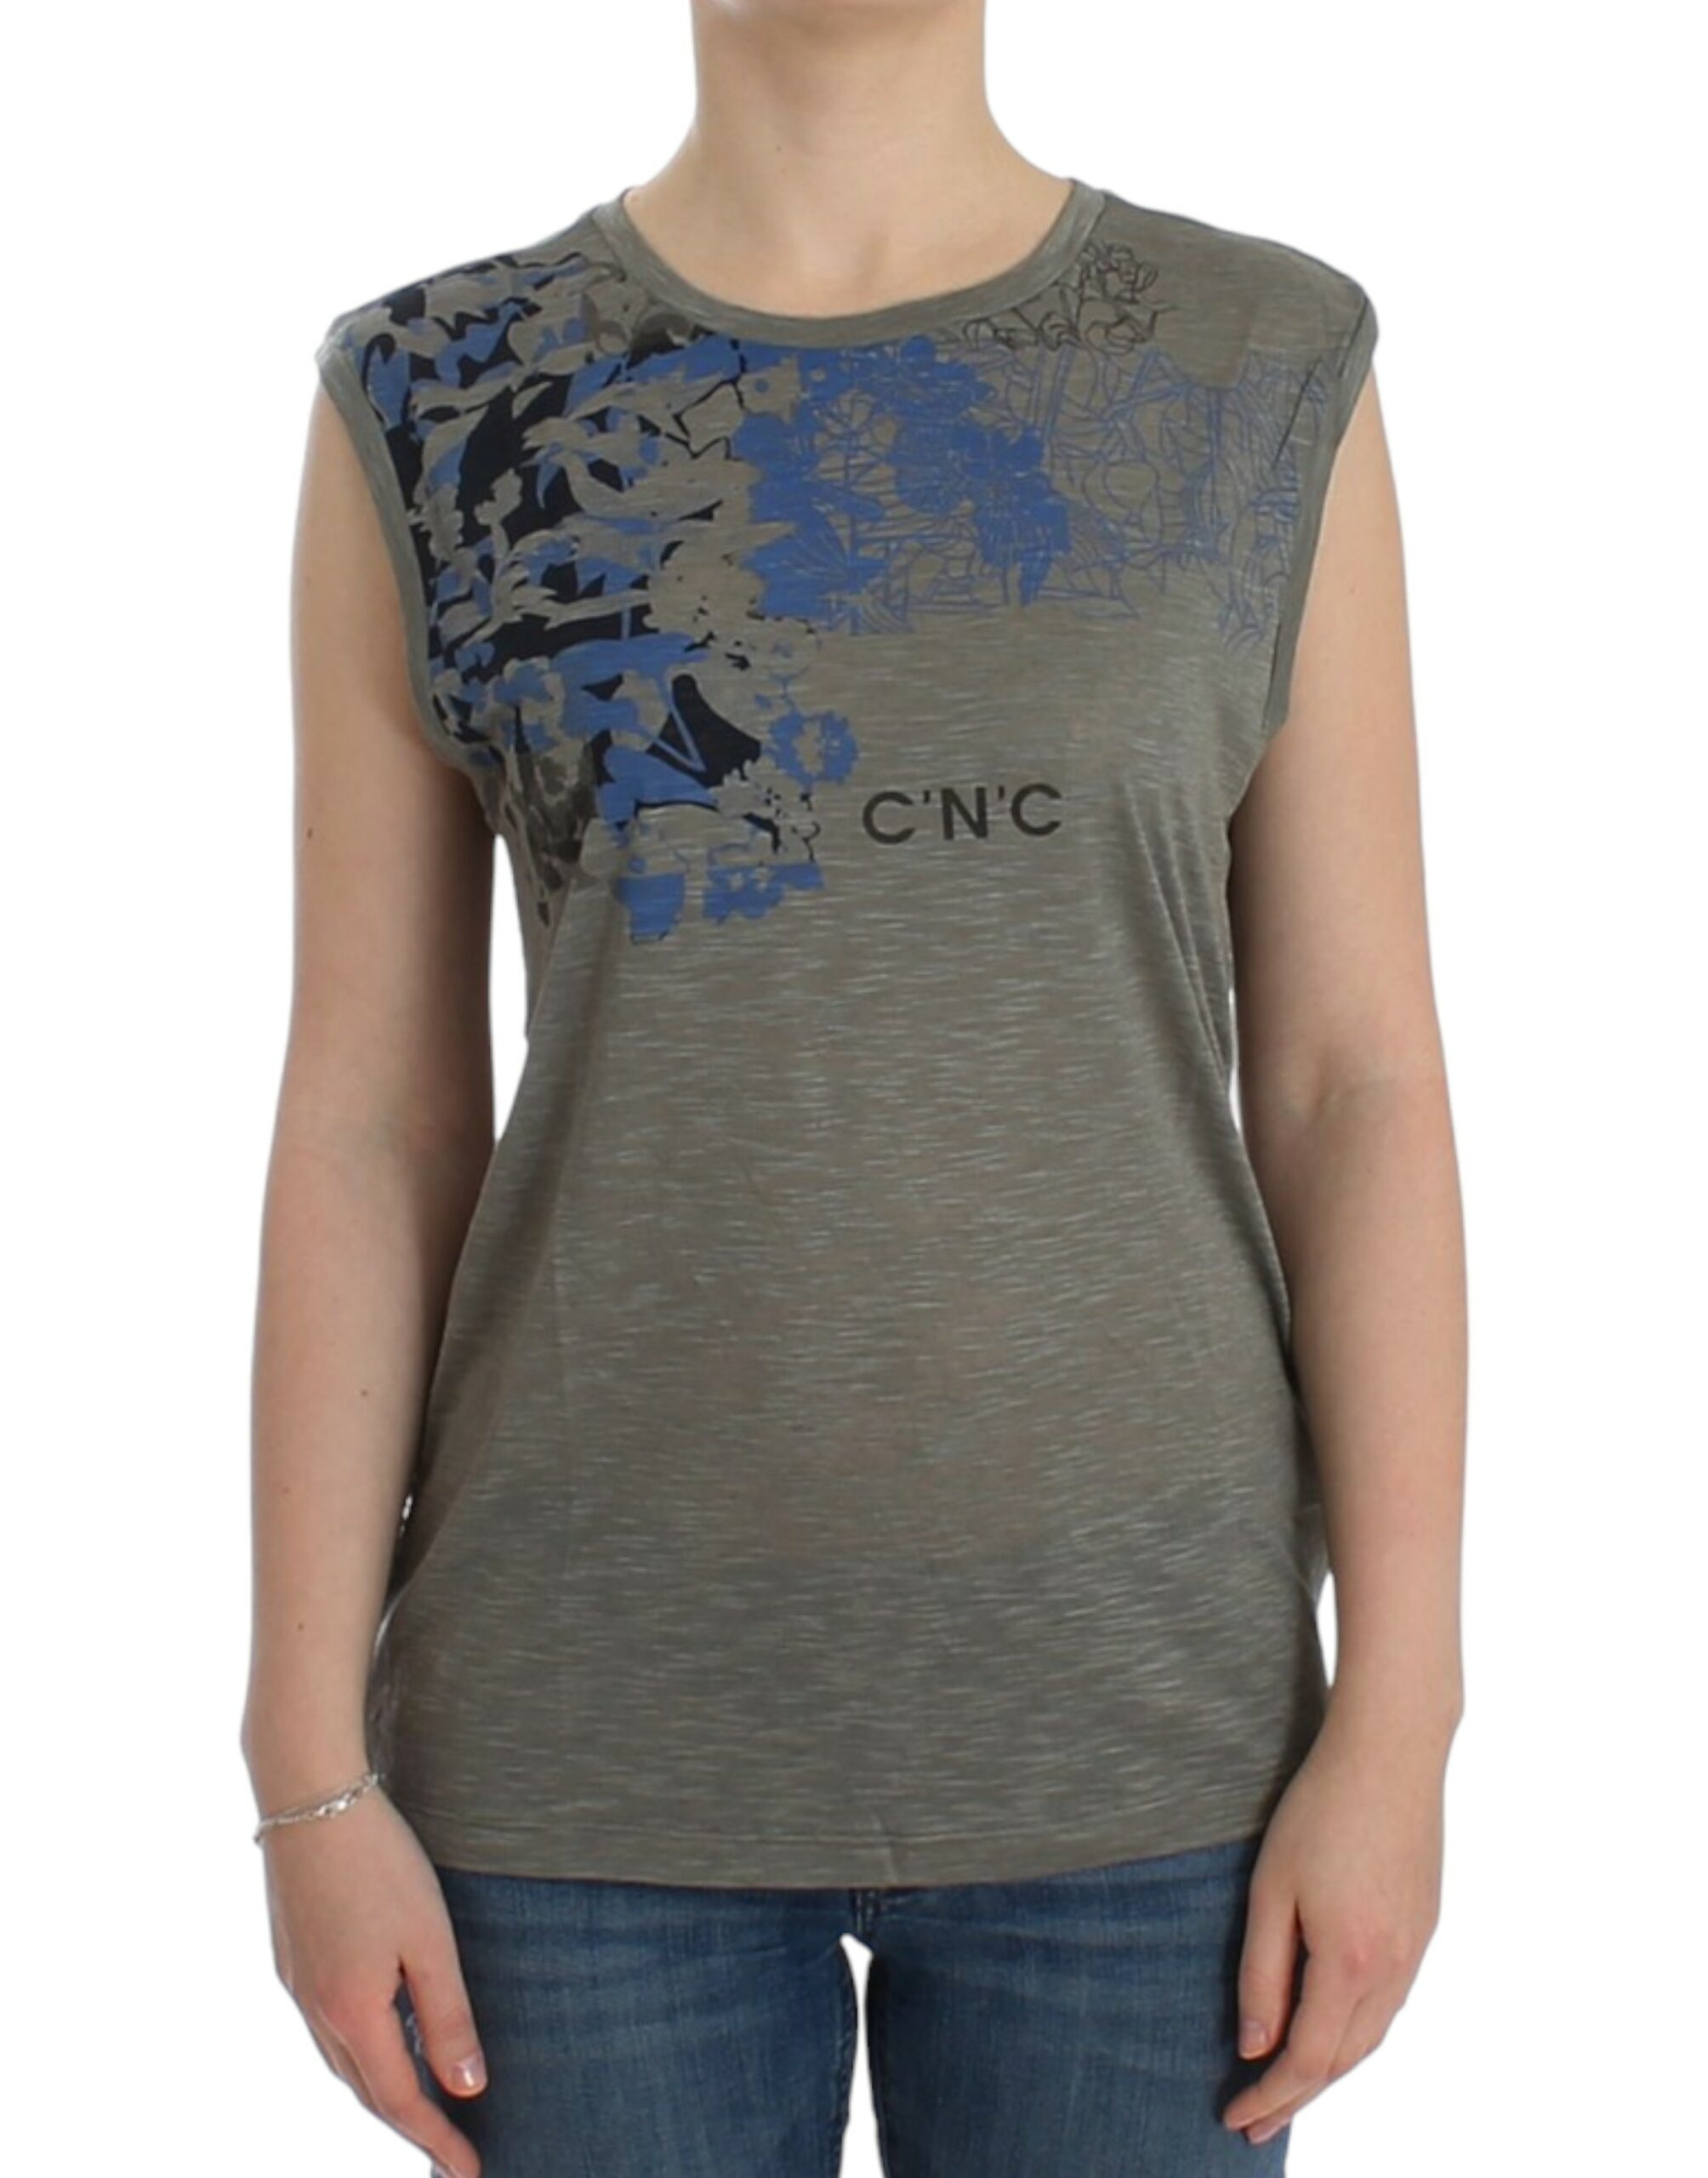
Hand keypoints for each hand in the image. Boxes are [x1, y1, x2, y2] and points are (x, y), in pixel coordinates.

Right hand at [259, 1782, 487, 2177]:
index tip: (469, 2173)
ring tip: (423, 2106)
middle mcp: (315, 2009)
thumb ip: (447, 2016)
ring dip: (381, 2090)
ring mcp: (297, 1983)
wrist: (310, 1797)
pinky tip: (382, 2038)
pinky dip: (359, 2051)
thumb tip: (468, 2088)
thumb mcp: (428, 1939)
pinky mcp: (293, 1956)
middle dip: (409, 2125)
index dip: (437, 2141)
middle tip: (451, 2150)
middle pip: (365, 2090)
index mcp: (352, 2012)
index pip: (399, 2102)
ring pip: (342, 2060)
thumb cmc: (379, 1861)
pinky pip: (328, 2027)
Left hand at [1222, 1700, 1449, 2146]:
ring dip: (1330, 2071)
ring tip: (1289, 2089)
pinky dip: (1356, 2034)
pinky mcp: (1423, 1926)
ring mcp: (1416, 1950)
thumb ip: (1263, 1973)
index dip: (1271, 2097)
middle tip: (1254, 2124)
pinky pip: (1389, 2004)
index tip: (1236, 2120)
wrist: (1391, 1752)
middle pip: (1344, 2060)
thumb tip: (1254, 2047)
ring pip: (1371, 2037)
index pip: (1307, 2060)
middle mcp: (1394, 1969)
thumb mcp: (1272, 1889)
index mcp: (1351, 1964)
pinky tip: (1333, 2031)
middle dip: (1298, 2097)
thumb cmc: (1321, 1810)